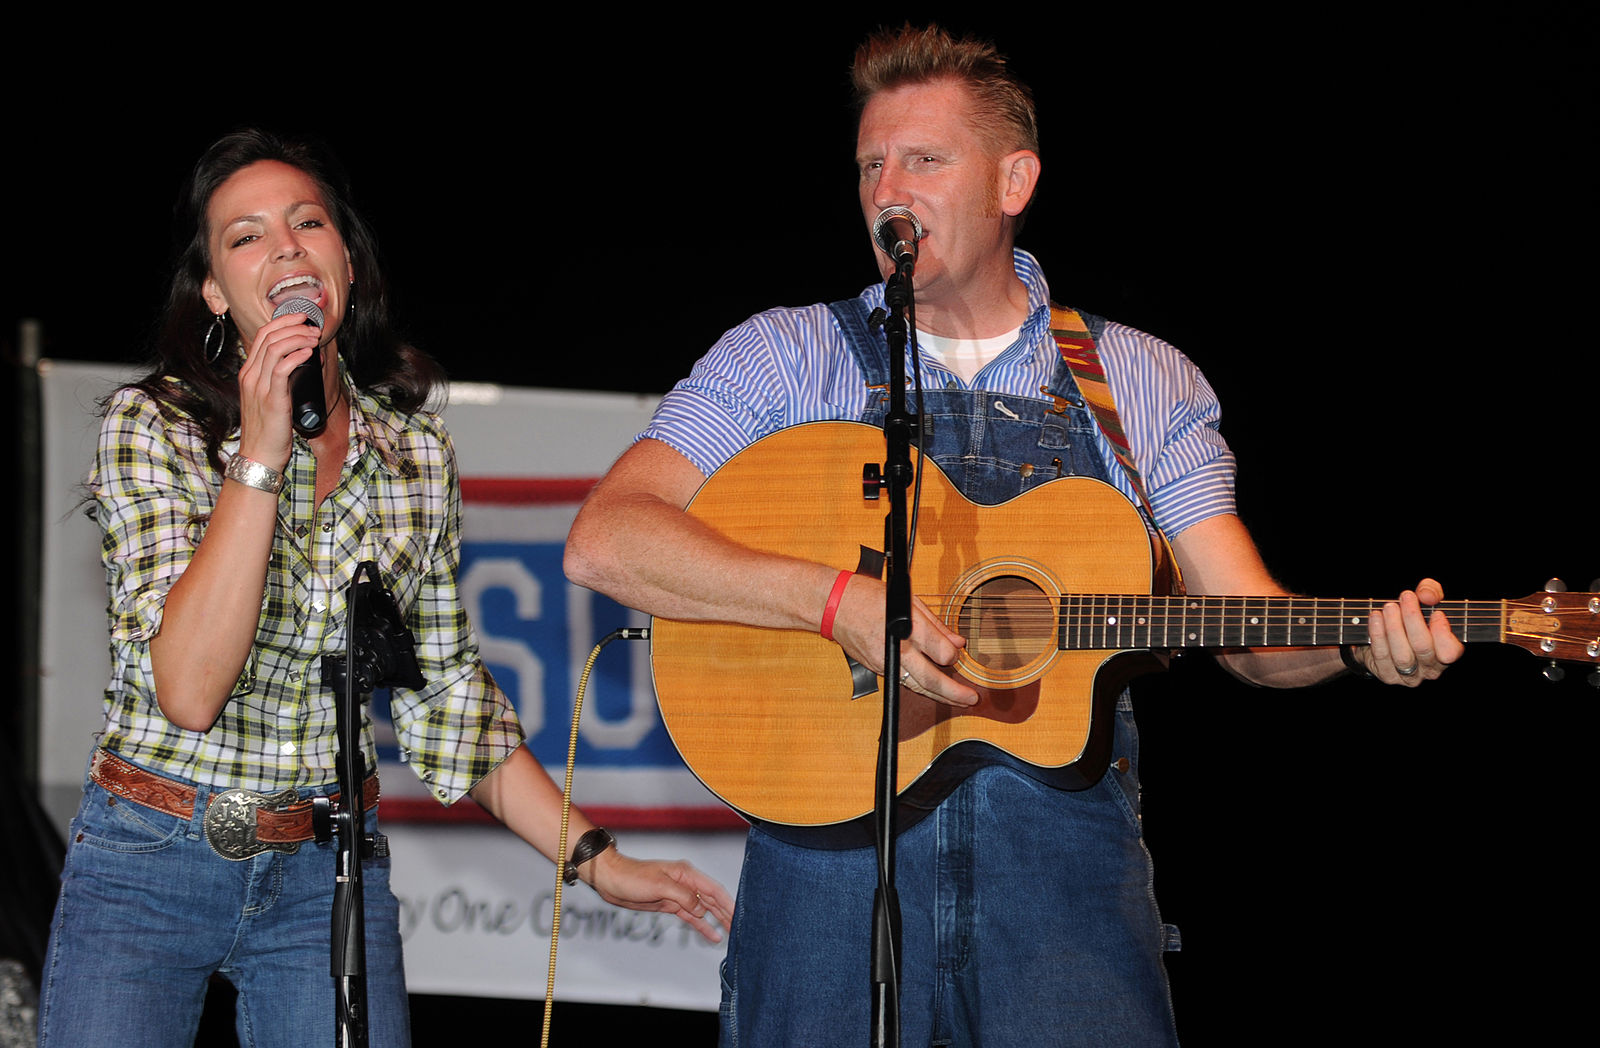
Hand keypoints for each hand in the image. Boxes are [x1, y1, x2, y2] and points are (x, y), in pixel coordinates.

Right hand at [235, 311, 321, 468]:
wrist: (258, 456)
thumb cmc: (268, 430)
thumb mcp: (271, 399)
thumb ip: (280, 380)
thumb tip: (302, 361)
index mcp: (248, 373)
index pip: (262, 336)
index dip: (283, 322)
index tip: (302, 319)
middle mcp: (250, 376)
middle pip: (268, 336)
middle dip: (293, 325)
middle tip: (313, 326)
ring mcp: (259, 386)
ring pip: (275, 348)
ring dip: (298, 337)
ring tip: (314, 338)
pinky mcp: (272, 398)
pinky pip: (281, 368)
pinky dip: (297, 355)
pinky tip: (309, 352)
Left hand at [584, 849, 734, 943]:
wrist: (611, 880)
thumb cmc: (632, 877)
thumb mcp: (660, 886)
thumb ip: (683, 897)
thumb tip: (701, 909)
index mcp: (687, 874)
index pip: (714, 890)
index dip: (728, 903)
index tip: (741, 915)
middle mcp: (686, 883)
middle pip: (713, 900)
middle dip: (727, 913)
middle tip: (742, 928)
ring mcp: (679, 894)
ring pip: (704, 909)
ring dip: (718, 920)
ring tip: (733, 933)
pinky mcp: (670, 904)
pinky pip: (692, 916)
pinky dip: (703, 925)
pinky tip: (712, 934)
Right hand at [827, 573, 977, 706]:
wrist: (834, 606)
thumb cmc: (867, 596)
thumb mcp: (908, 600)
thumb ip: (935, 624)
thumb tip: (957, 641)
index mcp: (907, 628)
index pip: (941, 652)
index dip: (954, 654)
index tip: (957, 652)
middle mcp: (896, 650)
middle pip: (930, 679)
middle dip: (954, 692)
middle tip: (971, 698)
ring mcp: (884, 663)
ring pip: (916, 687)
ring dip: (939, 696)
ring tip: (958, 700)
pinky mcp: (877, 669)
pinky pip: (903, 681)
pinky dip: (920, 686)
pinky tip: (932, 688)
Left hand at [1359, 578, 1463, 685]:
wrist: (1382, 634)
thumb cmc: (1411, 616)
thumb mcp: (1425, 598)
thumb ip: (1431, 591)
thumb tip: (1426, 596)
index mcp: (1446, 652)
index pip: (1450, 652)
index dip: (1443, 633)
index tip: (1436, 613)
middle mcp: (1430, 668)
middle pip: (1423, 648)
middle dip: (1413, 619)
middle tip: (1406, 597)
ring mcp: (1409, 676)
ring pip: (1402, 655)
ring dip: (1394, 627)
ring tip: (1389, 607)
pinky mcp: (1387, 675)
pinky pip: (1382, 656)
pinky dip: (1377, 635)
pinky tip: (1376, 617)